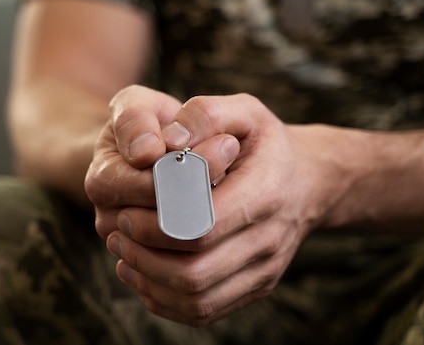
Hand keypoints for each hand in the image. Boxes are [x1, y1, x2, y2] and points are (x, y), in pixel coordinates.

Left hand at [93, 92, 329, 325]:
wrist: (306, 182)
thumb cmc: (263, 143)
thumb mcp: (243, 110)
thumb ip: (204, 114)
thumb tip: (166, 140)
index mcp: (266, 192)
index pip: (200, 226)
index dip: (156, 225)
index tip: (127, 211)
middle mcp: (270, 239)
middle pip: (194, 271)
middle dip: (144, 256)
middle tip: (118, 234)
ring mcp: (264, 270)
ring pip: (196, 300)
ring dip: (149, 281)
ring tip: (123, 255)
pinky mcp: (255, 288)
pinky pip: (203, 312)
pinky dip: (165, 300)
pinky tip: (142, 275)